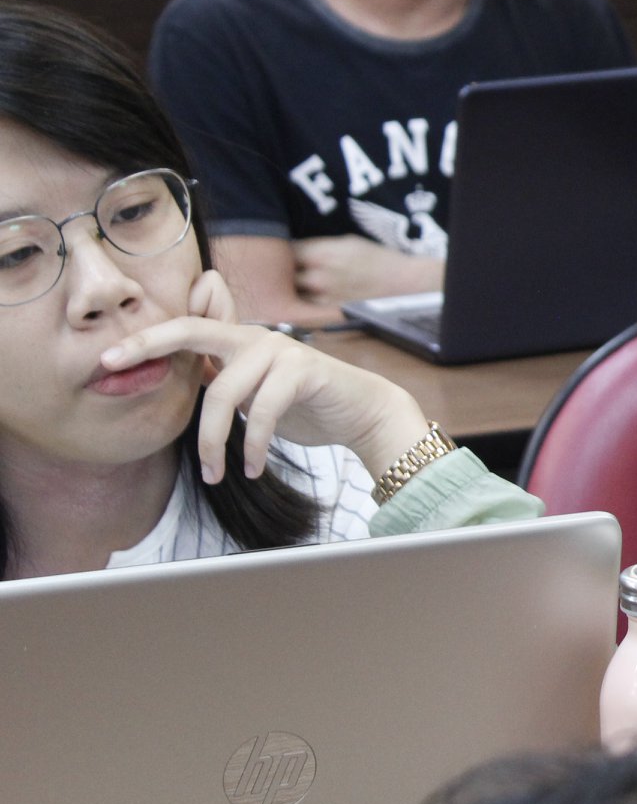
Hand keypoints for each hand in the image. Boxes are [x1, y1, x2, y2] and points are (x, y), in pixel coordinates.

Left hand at [99, 303, 428, 485]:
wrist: (360, 413)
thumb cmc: (304, 406)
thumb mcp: (253, 395)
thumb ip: (222, 383)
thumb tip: (180, 385)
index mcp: (239, 342)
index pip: (187, 329)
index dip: (147, 339)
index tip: (109, 357)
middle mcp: (255, 337)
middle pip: (193, 333)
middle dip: (149, 345)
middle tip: (112, 364)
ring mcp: (279, 350)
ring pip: (223, 393)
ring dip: (212, 442)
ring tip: (215, 474)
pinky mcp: (303, 370)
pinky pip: (261, 411)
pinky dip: (251, 446)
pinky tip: (250, 468)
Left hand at [293, 236, 442, 304]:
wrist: (401, 283)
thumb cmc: (376, 258)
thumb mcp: (345, 242)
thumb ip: (317, 247)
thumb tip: (294, 250)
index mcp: (319, 254)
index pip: (283, 252)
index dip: (281, 253)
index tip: (284, 253)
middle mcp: (316, 277)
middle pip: (281, 276)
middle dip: (282, 272)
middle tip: (286, 270)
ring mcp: (321, 299)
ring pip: (290, 295)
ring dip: (292, 290)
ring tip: (299, 284)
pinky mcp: (327, 314)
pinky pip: (304, 308)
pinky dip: (304, 303)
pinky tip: (313, 298)